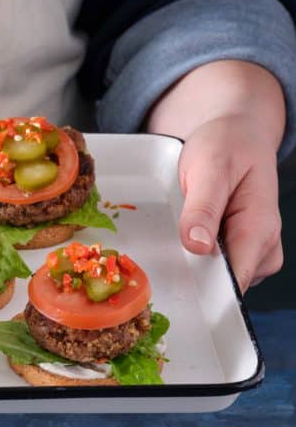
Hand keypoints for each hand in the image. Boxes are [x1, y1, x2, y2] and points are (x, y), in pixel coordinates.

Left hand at [147, 60, 283, 291]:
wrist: (237, 133)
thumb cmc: (226, 146)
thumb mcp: (209, 168)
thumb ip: (203, 208)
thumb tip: (199, 247)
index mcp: (259, 228)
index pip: (236, 280)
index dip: (205, 291)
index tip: (174, 293)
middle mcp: (263, 245)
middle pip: (225, 285)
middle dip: (193, 276)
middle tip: (163, 253)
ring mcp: (253, 249)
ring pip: (219, 278)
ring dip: (193, 265)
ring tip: (177, 232)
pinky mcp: (240, 248)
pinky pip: (216, 266)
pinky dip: (197, 257)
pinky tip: (186, 236)